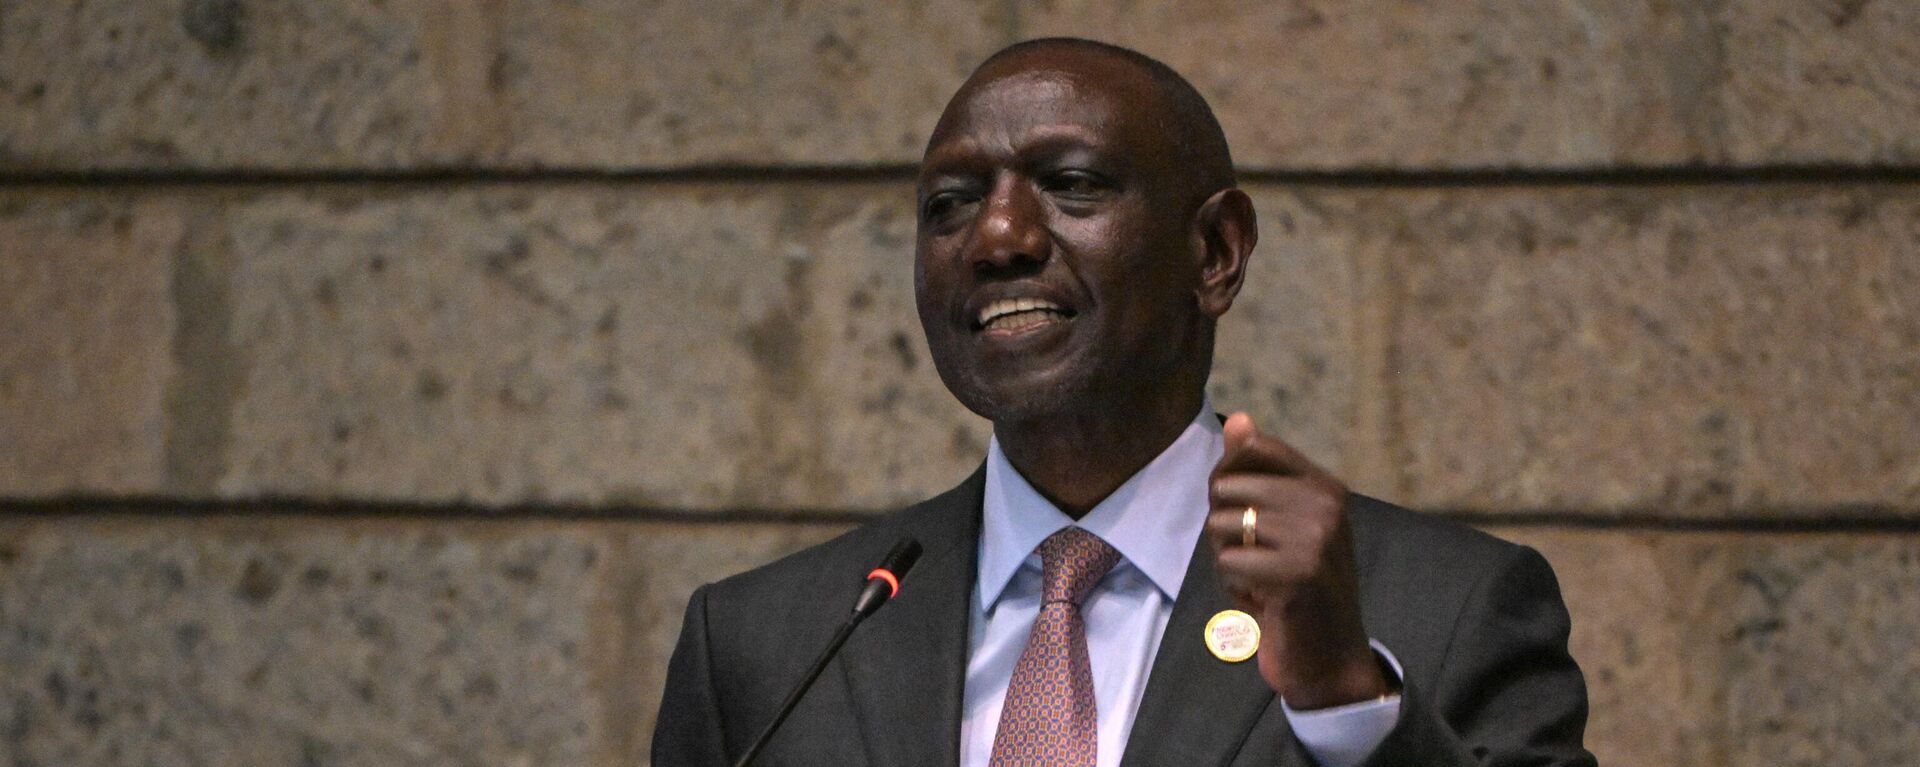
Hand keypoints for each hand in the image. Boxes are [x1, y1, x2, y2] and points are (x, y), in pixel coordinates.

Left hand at [1204, 412, 1391, 708]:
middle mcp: (1325, 504)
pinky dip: (1233, 588)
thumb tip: (1237, 418)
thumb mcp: (1284, 524)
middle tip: (1258, 561)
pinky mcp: (1296, 572)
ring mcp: (1314, 537)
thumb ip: (1256, 471)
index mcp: (1325, 486)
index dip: (1230, 480)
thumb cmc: (1300, 588)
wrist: (1330, 659)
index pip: (1256, 448)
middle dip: (1225, 528)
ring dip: (1227, 560)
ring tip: (1262, 581)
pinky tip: (1263, 602)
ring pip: (1220, 525)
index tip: (1248, 516)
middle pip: (1227, 486)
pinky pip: (1226, 562)